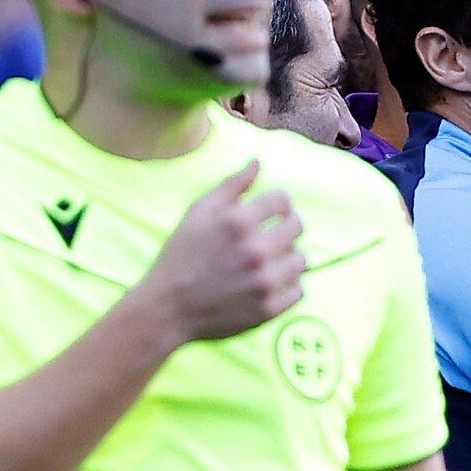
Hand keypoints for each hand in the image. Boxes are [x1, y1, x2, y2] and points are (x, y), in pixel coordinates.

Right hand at [130, 164, 305, 342]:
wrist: (168, 307)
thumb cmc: (182, 255)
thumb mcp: (198, 212)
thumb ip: (231, 185)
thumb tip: (258, 161)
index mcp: (238, 221)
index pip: (283, 200)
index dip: (280, 202)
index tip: (273, 210)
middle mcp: (255, 250)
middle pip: (297, 227)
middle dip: (287, 226)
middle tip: (273, 233)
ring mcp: (264, 281)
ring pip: (301, 260)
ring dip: (289, 257)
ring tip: (270, 259)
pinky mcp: (269, 308)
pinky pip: (299, 290)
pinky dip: (288, 285)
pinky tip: (270, 281)